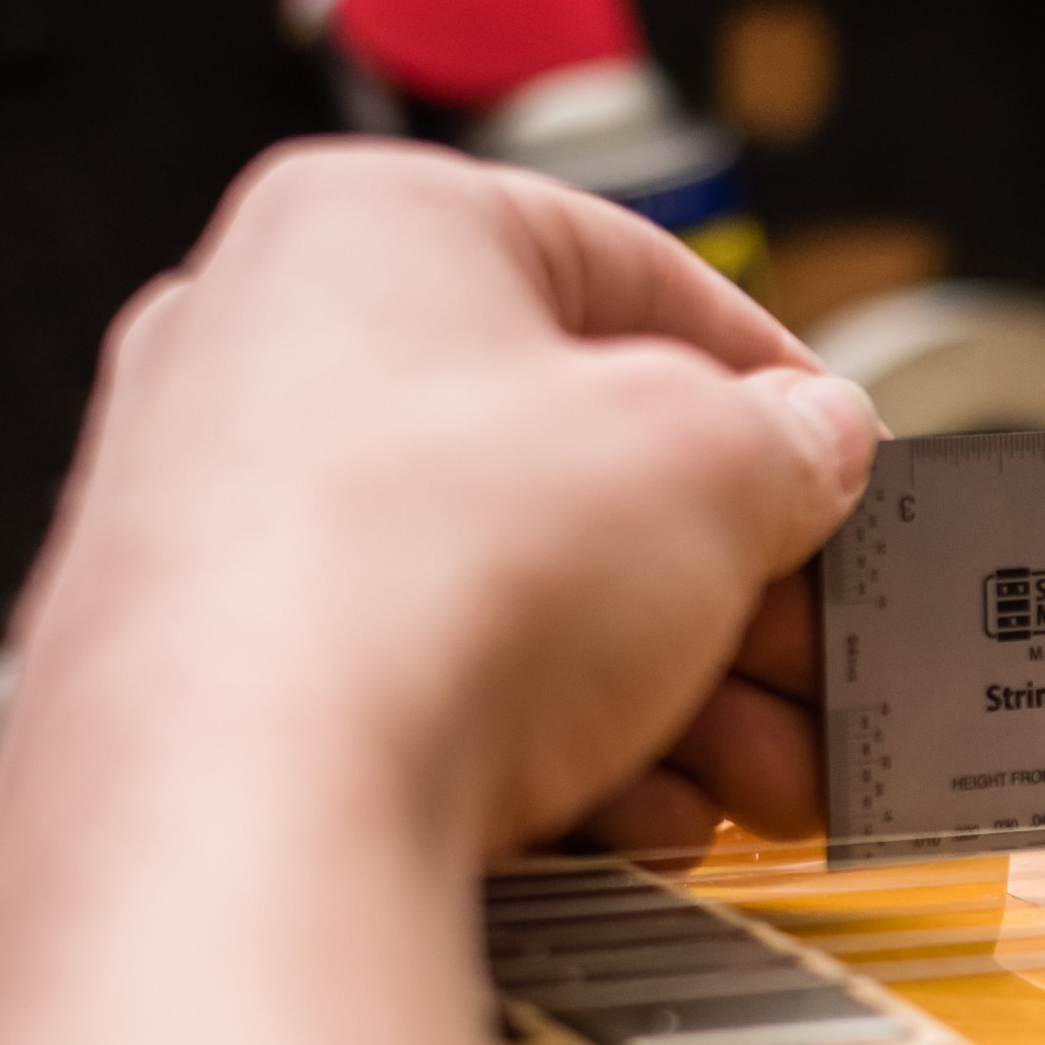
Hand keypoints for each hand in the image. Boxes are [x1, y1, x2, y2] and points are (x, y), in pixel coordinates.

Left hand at [0, 139, 874, 858]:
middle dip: (727, 583)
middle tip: (813, 652)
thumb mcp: (715, 465)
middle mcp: (264, 357)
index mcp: (372, 228)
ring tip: (762, 772)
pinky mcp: (210, 689)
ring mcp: (217, 529)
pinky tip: (633, 816)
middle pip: (570, 462)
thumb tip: (803, 449)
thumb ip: (789, 443)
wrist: (251, 809)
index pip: (624, 272)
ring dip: (667, 693)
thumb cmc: (437, 577)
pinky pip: (418, 699)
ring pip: (504, 595)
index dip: (765, 381)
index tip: (834, 466)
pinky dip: (545, 756)